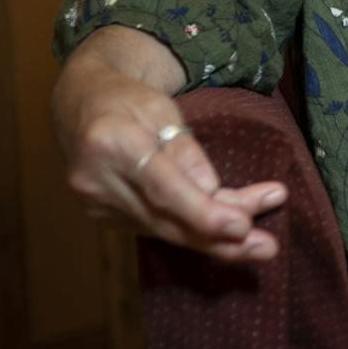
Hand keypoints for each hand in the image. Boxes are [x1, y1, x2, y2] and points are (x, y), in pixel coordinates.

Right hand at [53, 28, 283, 262]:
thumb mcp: (162, 108)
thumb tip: (211, 191)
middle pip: (166, 219)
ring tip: (260, 246)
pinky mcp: (101, 215)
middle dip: (220, 237)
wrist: (80, 105)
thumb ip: (185, 149)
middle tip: (267, 248)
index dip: (202, 213)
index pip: (163, 188)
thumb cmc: (128, 100)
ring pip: (164, 230)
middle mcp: (97, 180)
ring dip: (214, 240)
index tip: (242, 226)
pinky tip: (225, 236)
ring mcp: (95, 202)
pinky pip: (154, 228)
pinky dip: (191, 232)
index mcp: (112, 143)